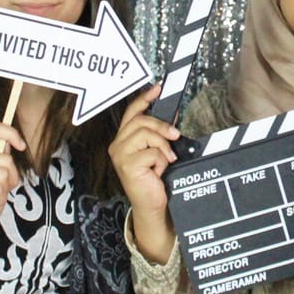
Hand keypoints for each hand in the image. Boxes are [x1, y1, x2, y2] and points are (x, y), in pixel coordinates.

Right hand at [109, 84, 179, 262]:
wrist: (151, 205)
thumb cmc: (153, 179)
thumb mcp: (158, 151)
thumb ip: (160, 134)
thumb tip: (171, 116)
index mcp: (123, 139)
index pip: (132, 112)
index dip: (144, 98)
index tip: (158, 89)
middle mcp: (117, 145)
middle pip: (141, 120)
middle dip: (162, 126)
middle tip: (176, 135)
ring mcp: (120, 155)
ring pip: (146, 133)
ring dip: (163, 146)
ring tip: (167, 159)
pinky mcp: (127, 165)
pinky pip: (151, 152)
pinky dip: (161, 160)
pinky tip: (159, 170)